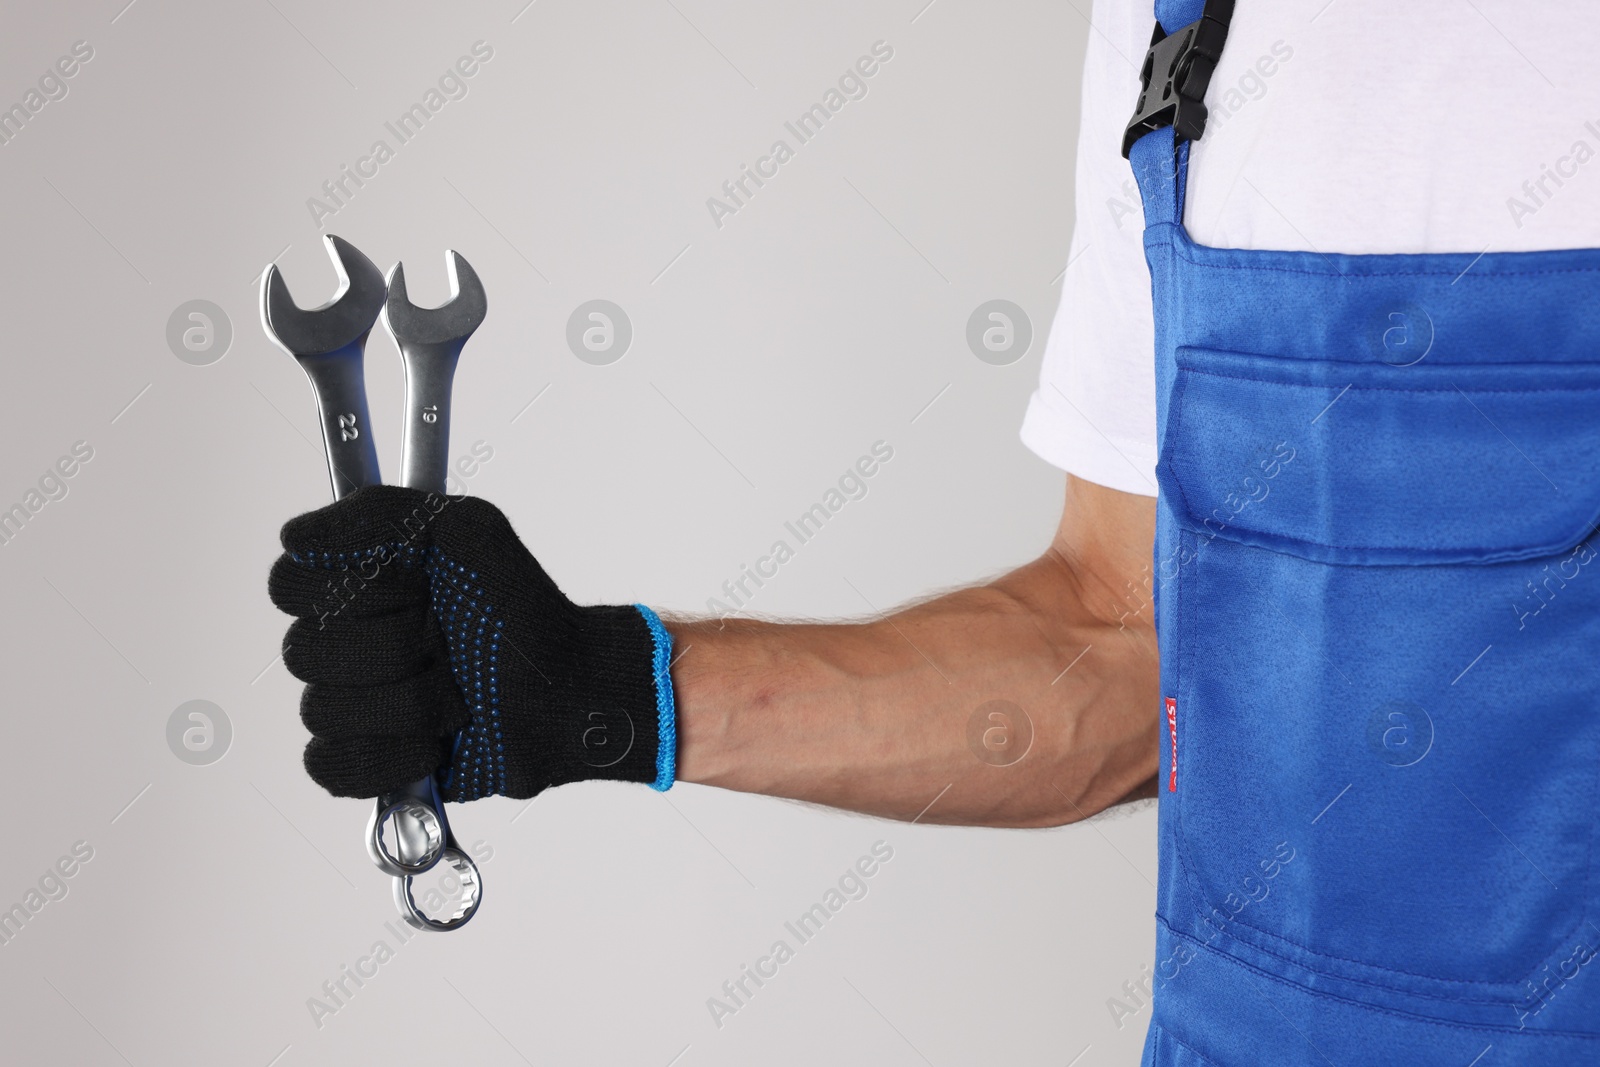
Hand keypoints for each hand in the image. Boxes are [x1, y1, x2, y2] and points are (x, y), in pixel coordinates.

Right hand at [267, 486, 674, 800]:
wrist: (565, 691)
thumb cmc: (520, 610)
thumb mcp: (469, 533)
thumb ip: (383, 514)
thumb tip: (297, 536)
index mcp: (354, 583)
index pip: (289, 583)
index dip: (353, 588)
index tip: (415, 584)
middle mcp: (342, 640)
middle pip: (305, 651)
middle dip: (395, 648)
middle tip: (446, 643)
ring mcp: (349, 703)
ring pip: (324, 709)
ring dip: (408, 703)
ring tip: (456, 696)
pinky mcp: (364, 760)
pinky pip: (330, 765)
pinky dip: (388, 756)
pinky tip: (434, 744)